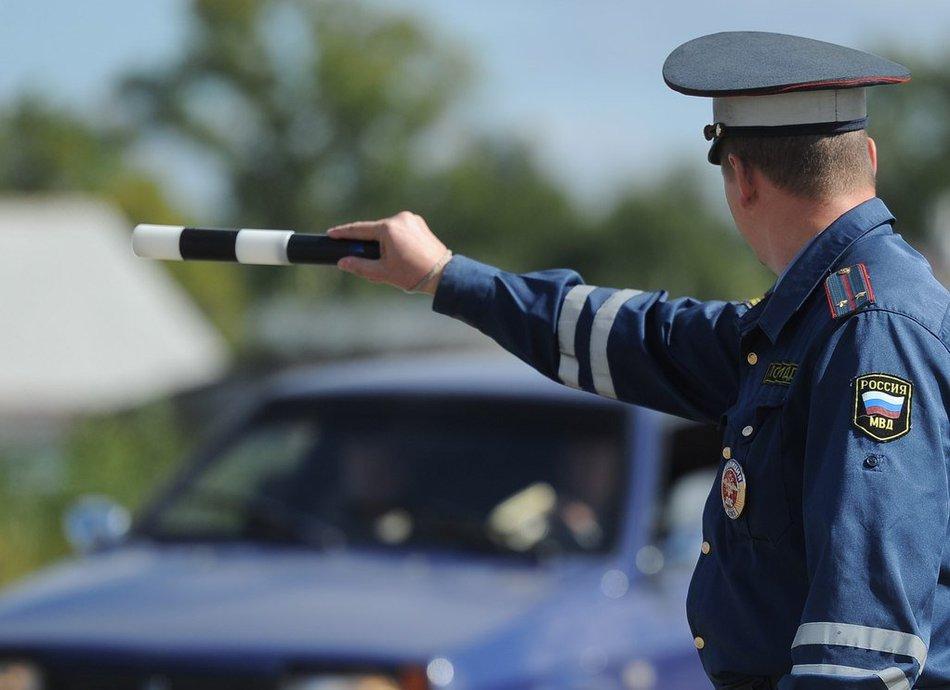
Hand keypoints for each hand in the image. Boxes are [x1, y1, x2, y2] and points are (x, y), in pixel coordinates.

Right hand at [328, 211, 449, 293]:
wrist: (443, 274)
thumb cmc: (412, 274)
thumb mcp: (382, 273)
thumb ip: (359, 266)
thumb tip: (342, 262)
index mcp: (389, 228)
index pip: (360, 229)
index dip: (343, 232)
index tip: (331, 233)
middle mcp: (401, 218)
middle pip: (375, 230)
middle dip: (368, 242)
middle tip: (365, 258)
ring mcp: (412, 219)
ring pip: (388, 230)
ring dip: (383, 241)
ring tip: (391, 261)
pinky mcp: (420, 224)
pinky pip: (400, 230)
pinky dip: (395, 239)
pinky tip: (399, 254)